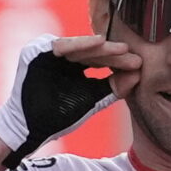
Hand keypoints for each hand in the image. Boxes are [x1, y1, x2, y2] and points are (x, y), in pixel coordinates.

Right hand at [0, 35, 133, 162]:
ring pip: (81, 47)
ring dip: (102, 49)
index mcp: (73, 65)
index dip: (119, 62)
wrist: (31, 128)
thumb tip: (138, 75)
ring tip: (123, 50)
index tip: (139, 64)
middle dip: (114, 55)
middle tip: (135, 57)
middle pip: (93, 52)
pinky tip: (100, 42)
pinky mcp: (38, 49)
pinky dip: (81, 44)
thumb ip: (112, 87)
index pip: (100, 59)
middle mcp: (62, 55)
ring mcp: (49, 50)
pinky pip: (64, 45)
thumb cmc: (58, 116)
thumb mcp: (91, 99)